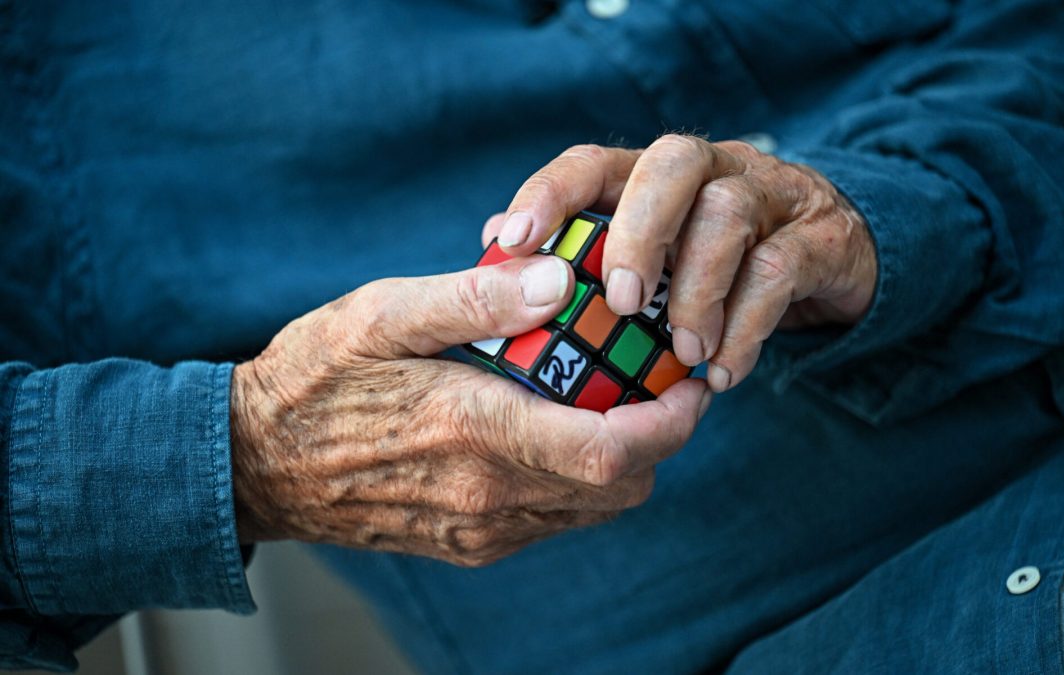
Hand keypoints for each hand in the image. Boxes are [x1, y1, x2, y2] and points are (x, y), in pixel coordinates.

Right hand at [230, 256, 709, 565]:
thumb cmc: (315, 377)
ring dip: (620, 458)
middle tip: (653, 377)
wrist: (257, 463)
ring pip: (593, 508)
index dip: (672, 420)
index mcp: (475, 431)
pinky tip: (551, 429)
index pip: (613, 450)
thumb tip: (564, 281)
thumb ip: (474, 298)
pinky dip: (577, 479)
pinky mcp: (468, 544)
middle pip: (621, 487)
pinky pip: (554, 519)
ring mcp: (479, 530)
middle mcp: (487, 496)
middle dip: (658, 436)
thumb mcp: (382, 313)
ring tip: (607, 397)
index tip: (689, 379)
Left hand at [485, 137, 877, 391]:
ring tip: (684, 355)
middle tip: (621, 300)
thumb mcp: (651, 253)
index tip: (513, 242)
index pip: (595, 161)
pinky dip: (747, 327)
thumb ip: (582, 248)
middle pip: (673, 161)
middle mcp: (715, 169)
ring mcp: (772, 196)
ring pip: (729, 214)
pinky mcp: (819, 238)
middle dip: (639, 232)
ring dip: (697, 291)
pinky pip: (780, 270)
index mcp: (656, 174)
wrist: (833, 260)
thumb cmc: (716, 261)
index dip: (550, 193)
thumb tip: (498, 247)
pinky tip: (723, 372)